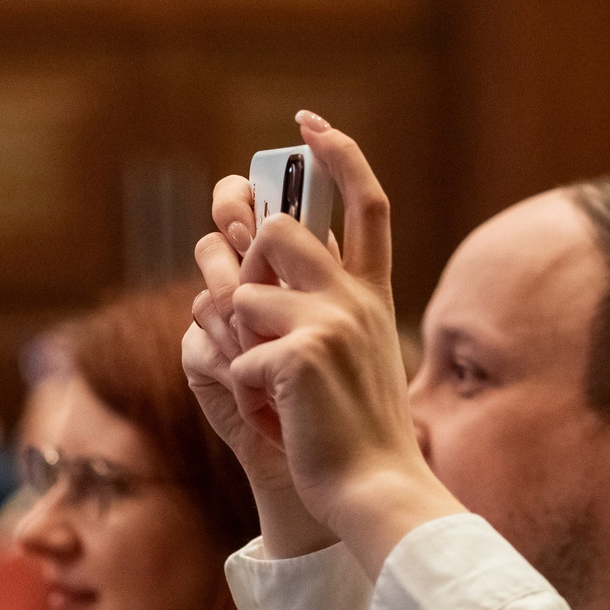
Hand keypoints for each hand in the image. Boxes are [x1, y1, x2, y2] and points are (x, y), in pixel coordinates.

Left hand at [202, 113, 460, 567]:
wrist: (374, 486)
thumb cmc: (351, 430)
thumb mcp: (347, 355)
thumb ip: (314, 304)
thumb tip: (252, 256)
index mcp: (371, 294)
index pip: (368, 202)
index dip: (339, 154)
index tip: (309, 122)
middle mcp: (356, 297)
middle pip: (278, 231)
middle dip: (246, 262)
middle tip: (251, 315)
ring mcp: (331, 321)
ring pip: (239, 297)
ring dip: (238, 346)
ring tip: (273, 393)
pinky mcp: (301, 353)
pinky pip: (235, 354)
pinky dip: (243, 392)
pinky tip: (278, 417)